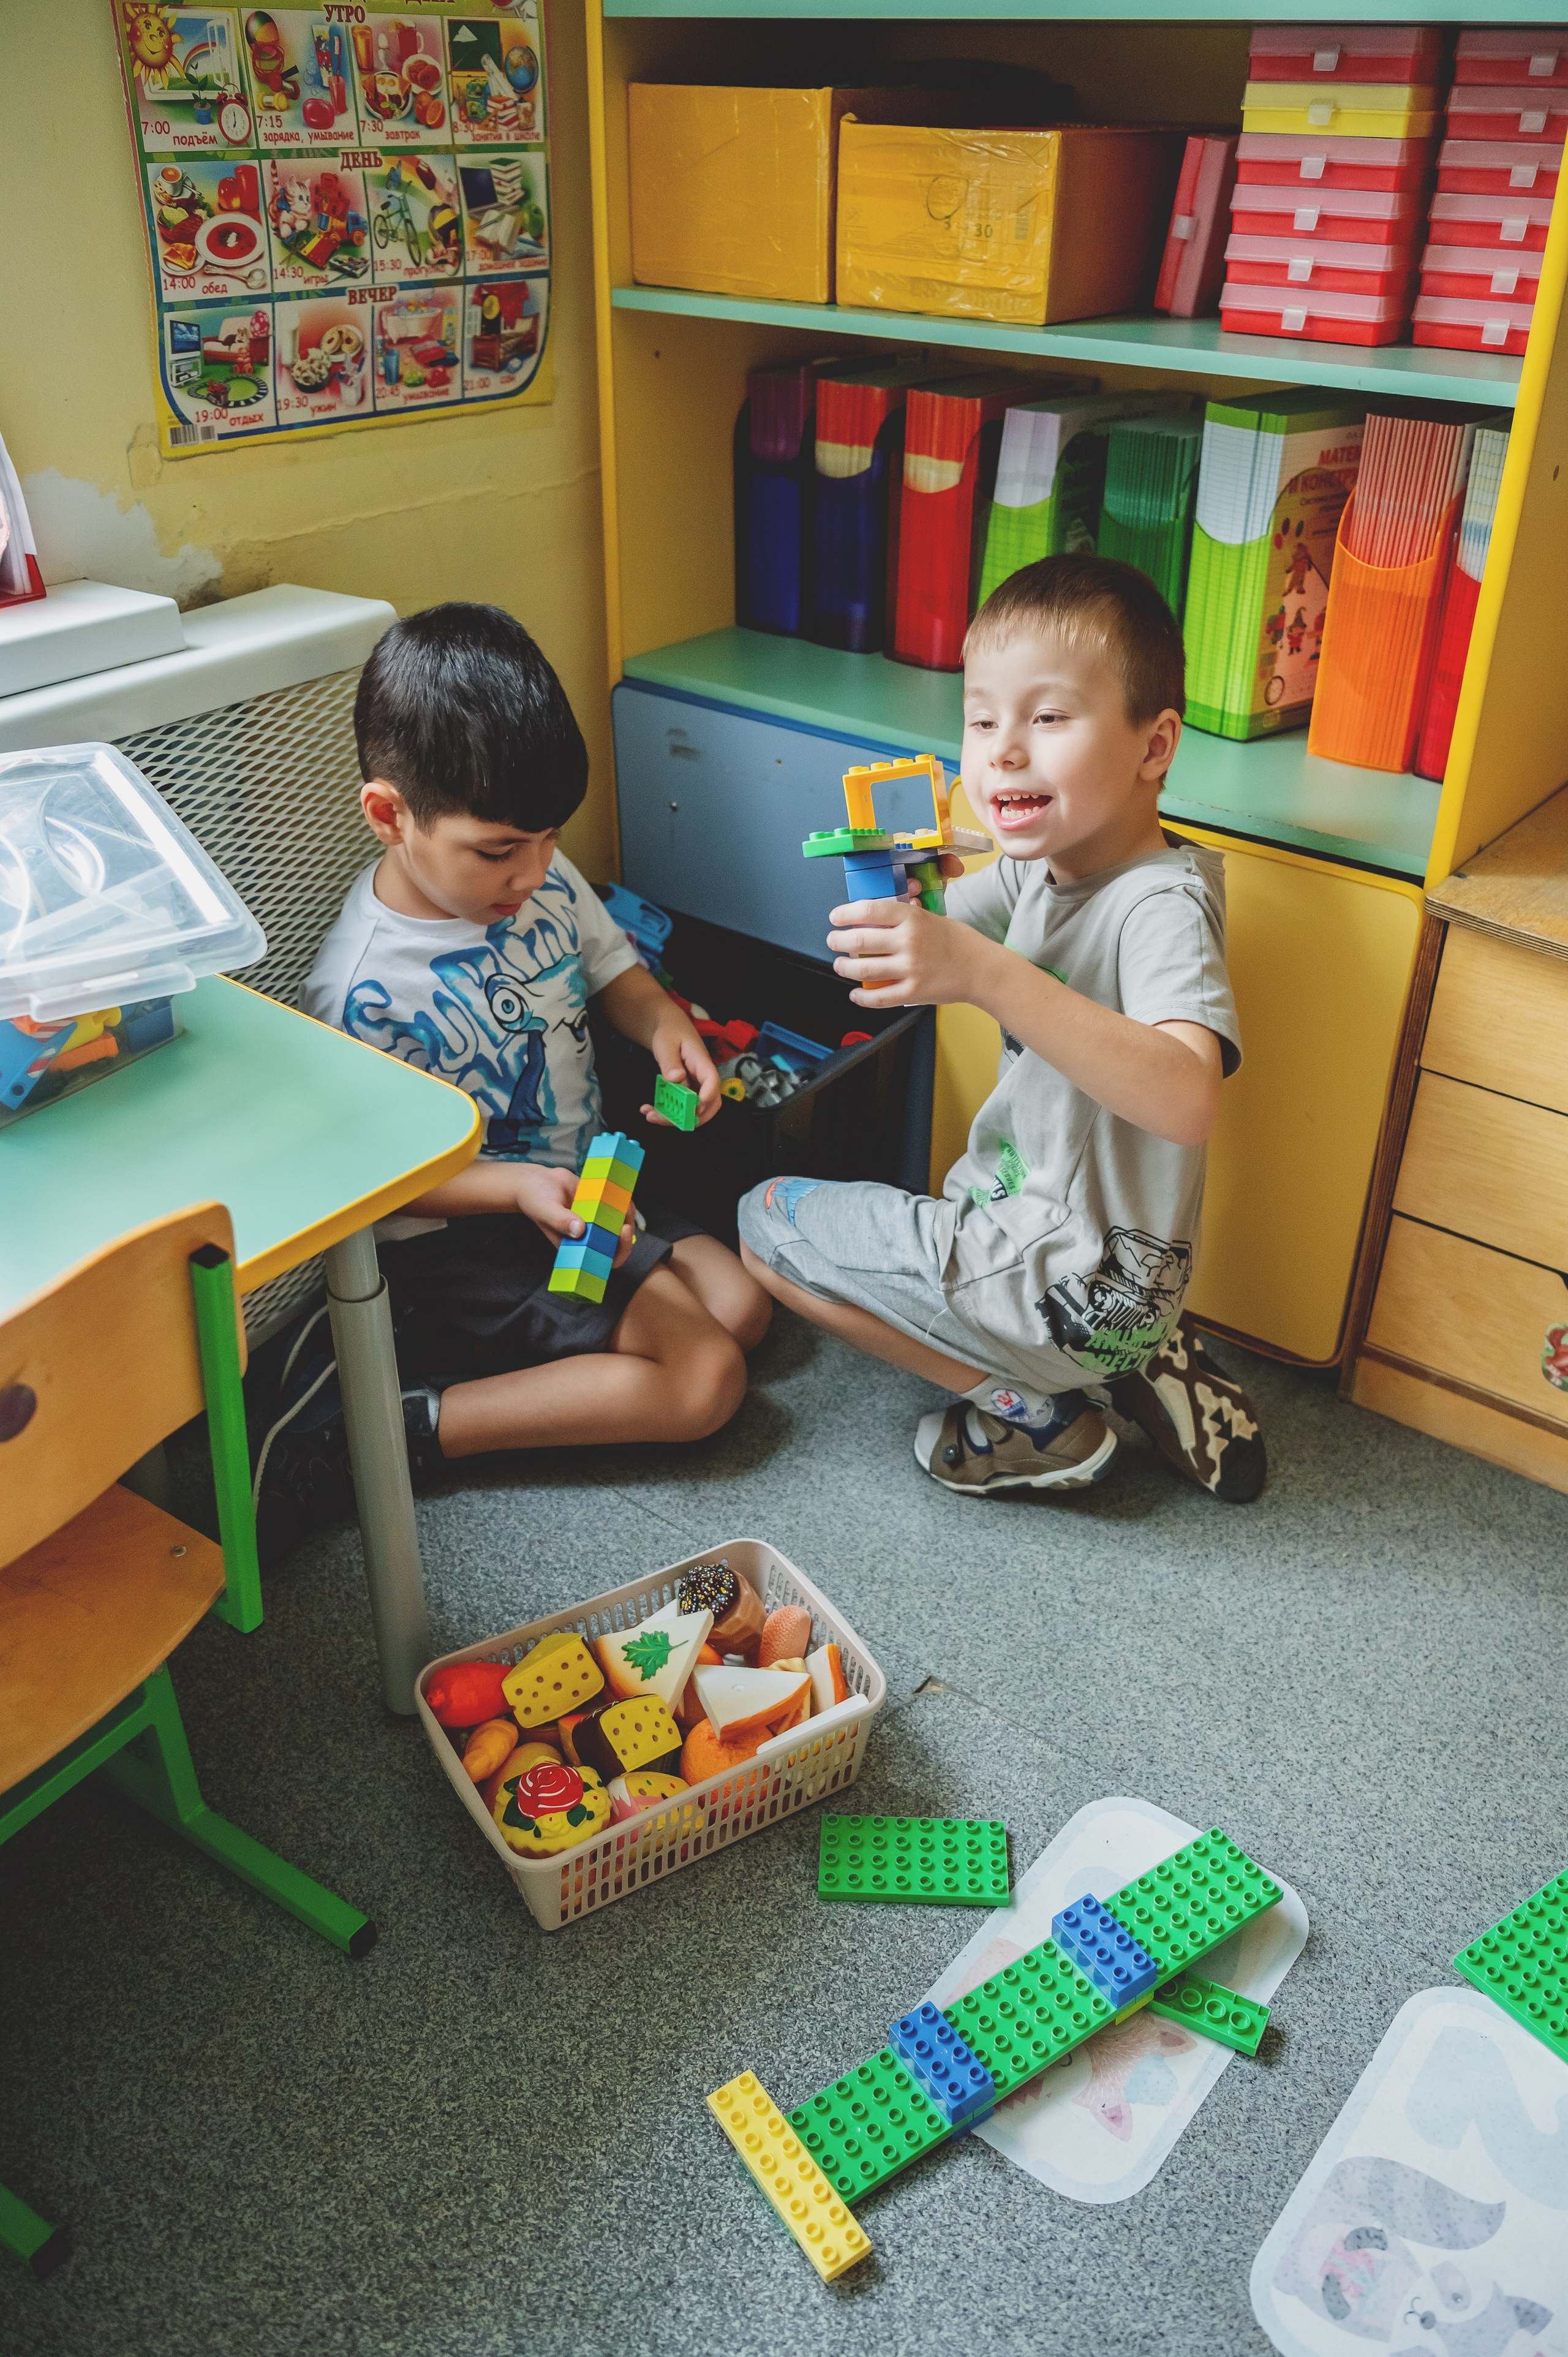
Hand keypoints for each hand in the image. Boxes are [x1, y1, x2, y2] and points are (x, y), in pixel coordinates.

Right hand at [512, 1161, 634, 1265]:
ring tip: (624, 1201)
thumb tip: (579, 1230)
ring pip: (618, 1225)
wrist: (536, 1182)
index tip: (621, 1233)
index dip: (617, 1252)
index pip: (602, 1260)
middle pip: (615, 1244)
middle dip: (627, 1232)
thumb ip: (560, 1221)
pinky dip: (622, 1203)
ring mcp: (594, 1221)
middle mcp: (587, 1236)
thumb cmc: (535, 1200)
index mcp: (575, 1246)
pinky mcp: (597, 1206)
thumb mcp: (545, 1210)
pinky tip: (621, 1193)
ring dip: (626, 1216)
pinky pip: (615, 1209)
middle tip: (625, 1212)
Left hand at [642, 1013, 721, 1127]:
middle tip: (664, 1118)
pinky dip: (667, 1112)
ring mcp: (695, 1086)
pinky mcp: (686, 1091)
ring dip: (674, 1118)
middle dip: (689, 1117)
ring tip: (651, 1115)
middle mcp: (703, 1078)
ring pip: (694, 1110)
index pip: (712, 1082)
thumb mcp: (666, 1043)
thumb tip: (676, 1078)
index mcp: (702, 1063)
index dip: (706, 1098)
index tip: (691, 1108)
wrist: (670, 1028)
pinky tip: (649, 1109)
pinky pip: (681, 1107)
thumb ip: (670, 1061)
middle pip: (708, 1104)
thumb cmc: (670, 1032)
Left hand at [826, 893, 982, 1009]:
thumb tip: (874, 915)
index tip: (836, 917)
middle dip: (838, 941)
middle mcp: (909, 942)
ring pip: (863, 969)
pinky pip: (878, 998)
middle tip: (833, 941)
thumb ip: (904, 917)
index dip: (846, 913)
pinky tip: (855, 993)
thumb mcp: (932, 917)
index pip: (869, 910)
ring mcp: (910, 969)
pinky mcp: (913, 993)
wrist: (981, 970)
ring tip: (840, 965)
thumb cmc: (958, 942)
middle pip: (859, 940)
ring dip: (844, 967)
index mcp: (913, 918)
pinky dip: (862, 997)